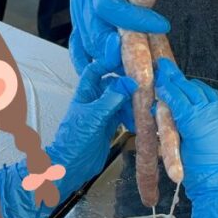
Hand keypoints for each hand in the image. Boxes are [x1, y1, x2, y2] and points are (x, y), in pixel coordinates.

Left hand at [0, 58, 136, 217]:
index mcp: (85, 92)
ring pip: (122, 99)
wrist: (71, 166)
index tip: (125, 52)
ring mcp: (103, 112)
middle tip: (146, 81)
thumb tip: (129, 82)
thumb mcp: (93, 116)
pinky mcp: (110, 124)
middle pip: (114, 83)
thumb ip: (112, 98)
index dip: (109, 59)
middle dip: (128, 82)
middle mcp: (95, 99)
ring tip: (146, 103)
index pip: (97, 69)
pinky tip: (141, 119)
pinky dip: (133, 115)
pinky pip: (124, 113)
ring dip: (133, 101)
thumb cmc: (74, 139)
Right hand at [69, 0, 175, 74]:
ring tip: (135, 70)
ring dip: (112, 61)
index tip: (162, 25)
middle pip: (95, 34)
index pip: (109, 6)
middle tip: (145, 62)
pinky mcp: (79, 25)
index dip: (134, 19)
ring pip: (88, 46)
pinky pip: (78, 49)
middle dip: (121, 52)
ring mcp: (78, 14)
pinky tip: (106, 75)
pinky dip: (90, 65)